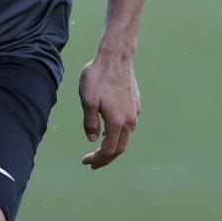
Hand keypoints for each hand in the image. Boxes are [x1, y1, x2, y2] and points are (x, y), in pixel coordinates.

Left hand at [78, 55, 141, 169]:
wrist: (116, 57)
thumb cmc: (99, 77)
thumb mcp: (87, 100)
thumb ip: (90, 123)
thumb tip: (93, 140)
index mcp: (117, 122)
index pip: (108, 150)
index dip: (97, 159)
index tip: (86, 161)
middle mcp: (129, 120)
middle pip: (120, 148)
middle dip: (106, 158)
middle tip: (93, 163)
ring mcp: (134, 111)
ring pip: (126, 136)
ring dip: (113, 145)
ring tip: (100, 148)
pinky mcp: (135, 103)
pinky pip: (128, 124)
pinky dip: (119, 132)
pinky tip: (110, 128)